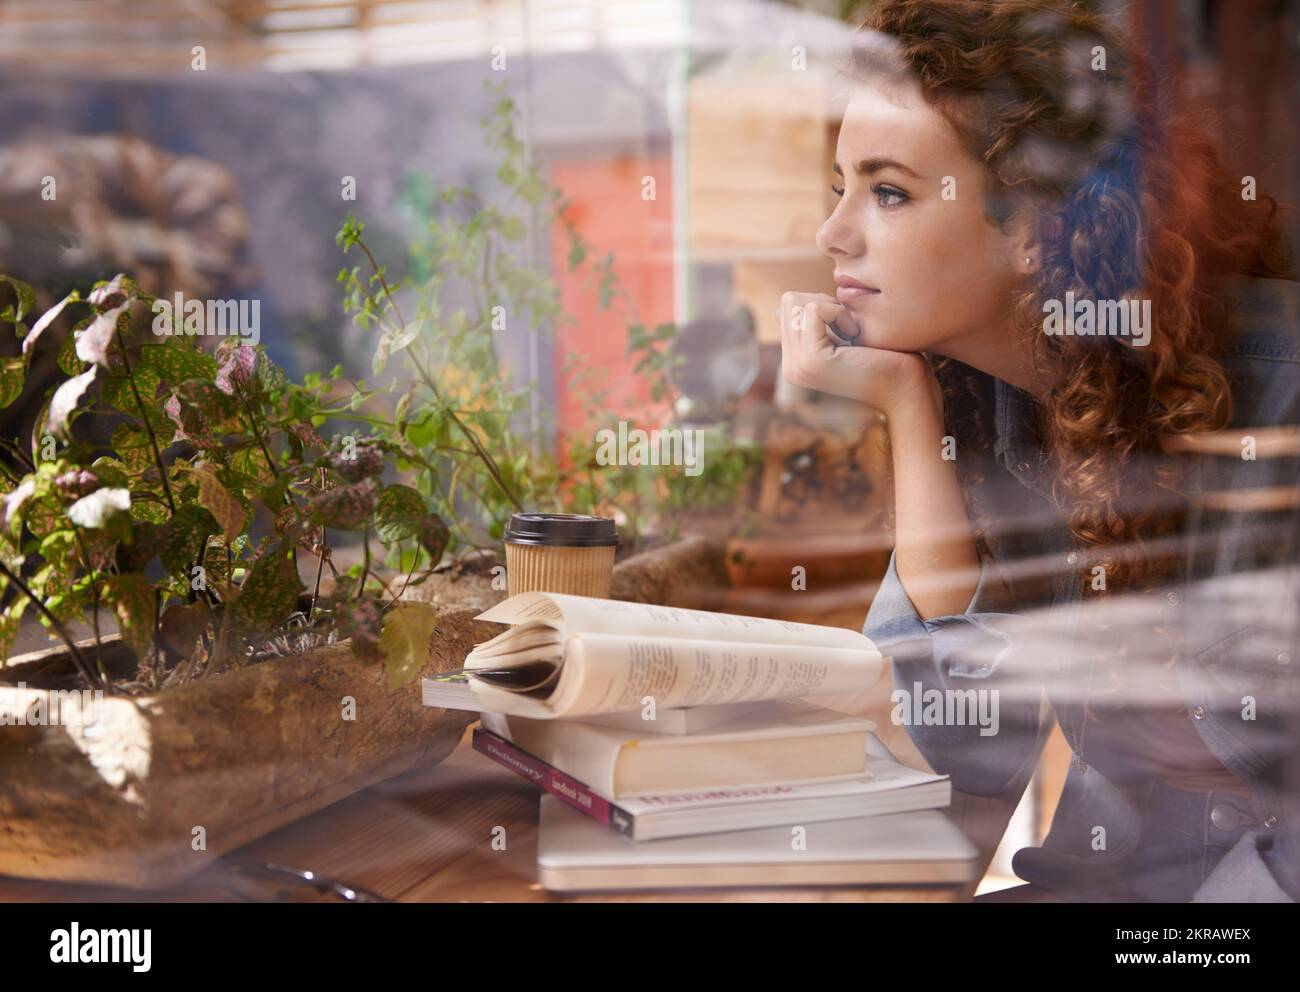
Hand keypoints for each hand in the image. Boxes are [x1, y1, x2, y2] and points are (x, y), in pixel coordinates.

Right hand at [777, 291, 938, 417]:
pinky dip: (839, 313)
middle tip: (850, 329)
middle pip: (789, 301)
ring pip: (795, 302)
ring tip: (852, 334)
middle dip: (824, 303)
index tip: (847, 327)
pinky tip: (855, 335)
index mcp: (795, 361)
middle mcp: (791, 366)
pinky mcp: (812, 360)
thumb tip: (796, 299)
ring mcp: (798, 365)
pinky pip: (813, 310)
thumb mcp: (846, 335)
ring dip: (832, 309)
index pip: (787, 308)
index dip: (822, 304)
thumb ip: (819, 322)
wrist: (907, 389)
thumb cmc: (888, 358)